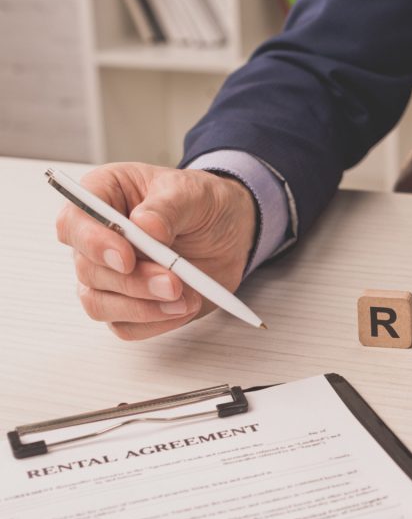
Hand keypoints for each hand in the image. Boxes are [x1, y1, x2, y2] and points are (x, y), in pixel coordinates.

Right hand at [55, 163, 256, 339]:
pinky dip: (156, 321)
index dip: (93, 243)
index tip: (127, 258)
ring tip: (185, 297)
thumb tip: (145, 226)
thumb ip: (167, 207)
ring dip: (142, 307)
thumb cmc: (201, 203)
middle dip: (133, 282)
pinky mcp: (129, 303)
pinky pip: (126, 326)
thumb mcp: (192, 192)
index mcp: (103, 196)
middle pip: (89, 270)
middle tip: (174, 282)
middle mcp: (97, 238)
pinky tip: (185, 306)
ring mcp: (110, 274)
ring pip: (100, 304)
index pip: (74, 223)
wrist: (229, 230)